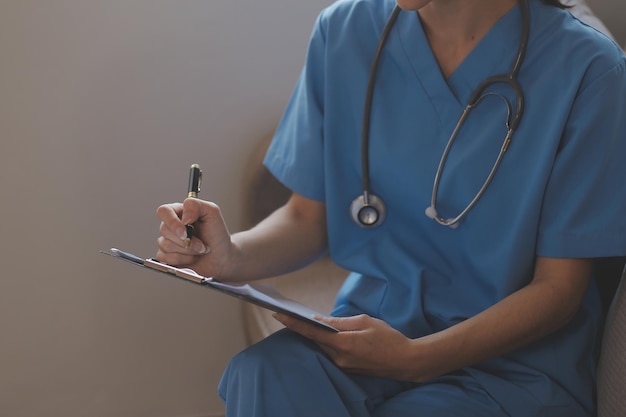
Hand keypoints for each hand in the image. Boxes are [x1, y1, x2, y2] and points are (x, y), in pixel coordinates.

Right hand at [155, 198, 233, 276]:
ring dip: (187, 251)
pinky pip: (164, 258)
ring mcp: (166, 241)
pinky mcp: (166, 256)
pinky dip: (181, 260)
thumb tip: (183, 217)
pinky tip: (191, 258)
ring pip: (166, 245)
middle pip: (164, 230)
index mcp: (179, 212)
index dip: (172, 222)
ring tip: (200, 250)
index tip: (185, 233)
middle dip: (186, 241)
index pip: (164, 211)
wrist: (221, 257)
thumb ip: (196, 205)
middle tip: (202, 245)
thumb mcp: (212, 213)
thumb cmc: (216, 235)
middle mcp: (171, 225)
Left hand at [274, 313, 420, 381]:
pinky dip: (325, 342)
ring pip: (322, 347)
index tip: (278, 315)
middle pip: (314, 340)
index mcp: (343, 344)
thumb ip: (340, 322)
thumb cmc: (388, 337)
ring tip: (302, 321)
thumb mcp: (364, 322)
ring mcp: (343, 365)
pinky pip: (331, 352)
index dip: (293, 323)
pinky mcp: (348, 368)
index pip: (311, 332)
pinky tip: (323, 333)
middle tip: (287, 314)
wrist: (406, 361)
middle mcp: (339, 358)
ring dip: (314, 335)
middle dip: (301, 328)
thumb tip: (320, 321)